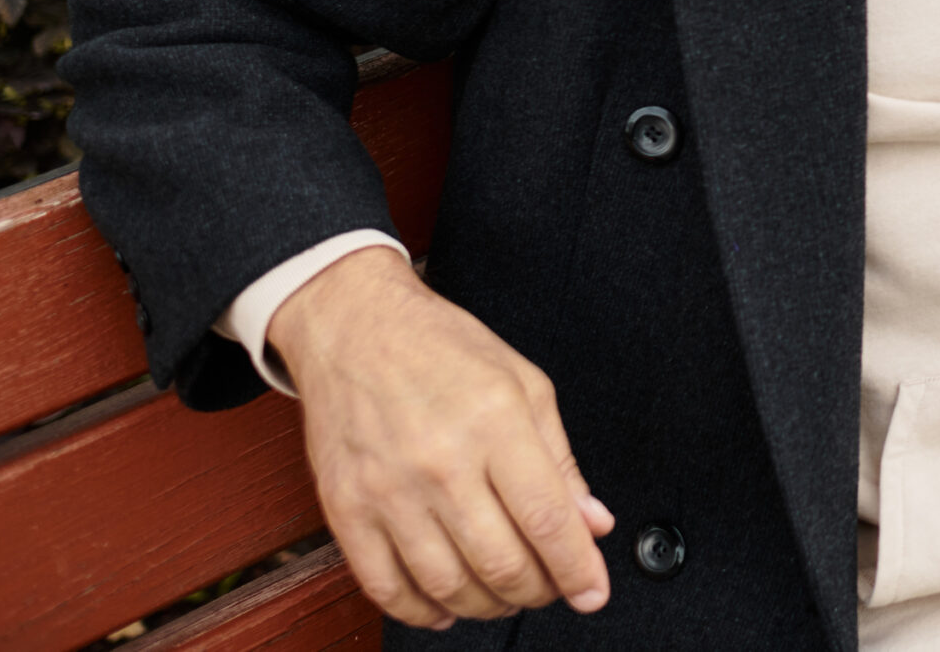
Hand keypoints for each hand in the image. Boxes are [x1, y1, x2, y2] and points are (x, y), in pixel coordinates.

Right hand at [267, 246, 614, 628]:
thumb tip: (592, 522)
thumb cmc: (443, 350)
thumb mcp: (525, 384)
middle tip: (552, 586)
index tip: (593, 592)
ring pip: (448, 585)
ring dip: (488, 605)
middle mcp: (441, 462)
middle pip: (501, 562)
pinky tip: (448, 605)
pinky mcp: (345, 510)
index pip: (547, 518)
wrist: (355, 328)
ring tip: (506, 593)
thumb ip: (561, 460)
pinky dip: (422, 611)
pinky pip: (386, 587)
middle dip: (539, 590)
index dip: (577, 568)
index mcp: (495, 422)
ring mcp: (388, 491)